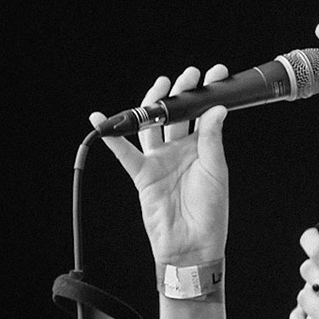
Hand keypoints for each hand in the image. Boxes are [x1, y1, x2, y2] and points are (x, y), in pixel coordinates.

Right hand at [89, 65, 231, 265]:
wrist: (193, 245)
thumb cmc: (210, 213)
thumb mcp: (215, 170)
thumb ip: (211, 138)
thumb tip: (217, 109)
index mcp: (201, 149)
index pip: (203, 115)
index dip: (207, 94)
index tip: (215, 73)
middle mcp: (179, 151)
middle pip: (175, 115)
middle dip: (180, 93)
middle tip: (188, 75)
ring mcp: (160, 161)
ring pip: (151, 126)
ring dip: (152, 105)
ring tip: (160, 84)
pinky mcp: (143, 174)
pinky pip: (125, 152)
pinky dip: (112, 137)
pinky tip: (101, 119)